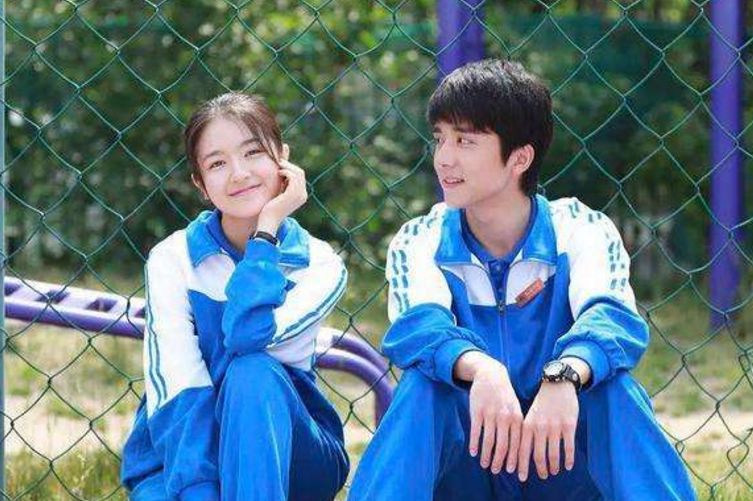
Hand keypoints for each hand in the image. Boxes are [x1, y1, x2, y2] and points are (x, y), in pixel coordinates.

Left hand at [256, 160, 307, 233]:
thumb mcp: (280, 194)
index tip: (281, 166)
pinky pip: (292, 176)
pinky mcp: (293, 194)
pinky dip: (285, 172)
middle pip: (301, 173)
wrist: (269, 220)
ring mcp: (299, 194)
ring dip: (287, 167)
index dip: (291, 169)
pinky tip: (278, 174)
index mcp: (301, 195)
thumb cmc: (271, 208)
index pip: (301, 177)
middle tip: (279, 163)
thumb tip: (281, 172)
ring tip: (278, 168)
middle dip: (290, 166)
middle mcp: (303, 195)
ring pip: (298, 173)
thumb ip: (284, 185)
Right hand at [465, 356, 522, 474]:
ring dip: (486, 455)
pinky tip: (472, 452)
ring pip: (488, 440)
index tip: (511, 471)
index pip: (517, 444)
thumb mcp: (515, 409)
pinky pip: (476, 431)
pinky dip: (474, 443)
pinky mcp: (477, 411)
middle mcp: (504, 417)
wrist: (491, 375)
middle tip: (496, 471)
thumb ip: (517, 427)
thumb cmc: (505, 395)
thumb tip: (518, 450)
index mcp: (517, 418)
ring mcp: (490, 414)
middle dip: (499, 461)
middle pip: (502, 445)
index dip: (514, 459)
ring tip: (484, 464)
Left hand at [517, 380, 578, 481]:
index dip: (521, 465)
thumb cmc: (542, 402)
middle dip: (540, 469)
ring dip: (554, 466)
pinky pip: (569, 447)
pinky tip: (568, 466)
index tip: (521, 477)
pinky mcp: (569, 425)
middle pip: (538, 455)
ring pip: (554, 454)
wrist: (557, 384)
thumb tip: (520, 453)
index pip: (522, 450)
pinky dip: (568, 459)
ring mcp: (555, 427)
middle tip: (543, 476)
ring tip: (554, 472)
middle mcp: (540, 427)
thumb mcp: (529, 415)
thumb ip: (526, 433)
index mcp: (527, 425)